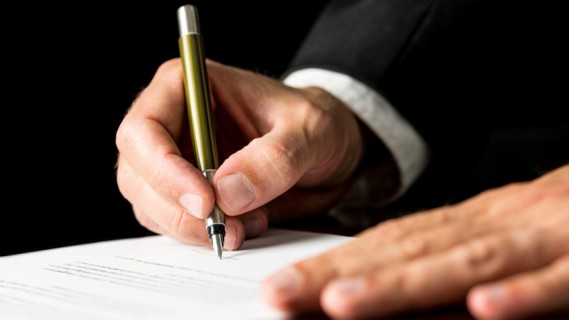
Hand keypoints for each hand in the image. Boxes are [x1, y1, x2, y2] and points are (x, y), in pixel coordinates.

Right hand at [115, 58, 362, 250]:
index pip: (144, 129)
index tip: (205, 201)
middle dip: (177, 209)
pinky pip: (174, 224)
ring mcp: (176, 162)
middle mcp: (172, 123)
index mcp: (189, 86)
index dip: (163, 169)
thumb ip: (276, 158)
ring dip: (192, 228)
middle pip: (137, 173)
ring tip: (247, 224)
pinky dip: (202, 236)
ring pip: (149, 205)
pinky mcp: (187, 194)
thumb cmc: (317, 124)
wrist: (329, 151)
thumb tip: (227, 192)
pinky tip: (243, 227)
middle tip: (227, 228)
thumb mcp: (312, 131)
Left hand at [261, 151, 568, 318]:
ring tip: (342, 302)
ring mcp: (560, 234)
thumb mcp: (515, 238)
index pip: (397, 243)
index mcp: (482, 220)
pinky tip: (484, 308)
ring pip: (475, 260)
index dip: (338, 266)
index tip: (287, 287)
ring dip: (407, 283)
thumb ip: (462, 261)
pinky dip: (530, 293)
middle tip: (282, 296)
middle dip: (343, 276)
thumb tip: (405, 299)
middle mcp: (508, 221)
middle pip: (416, 251)